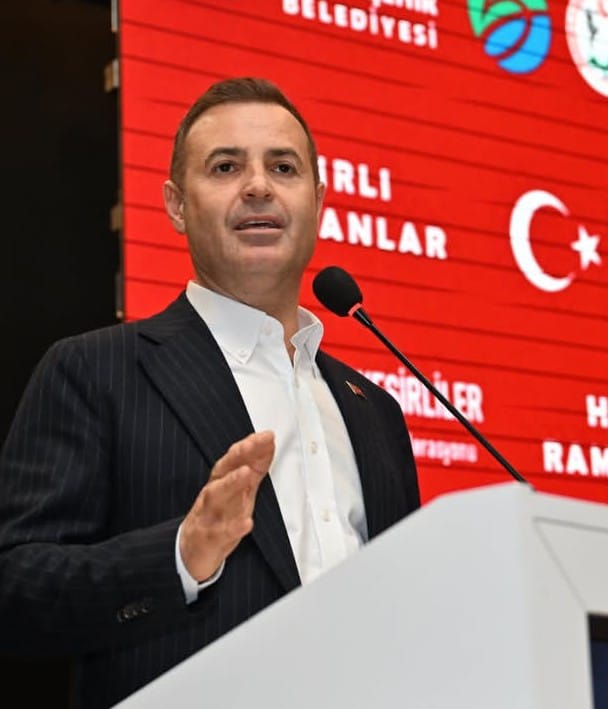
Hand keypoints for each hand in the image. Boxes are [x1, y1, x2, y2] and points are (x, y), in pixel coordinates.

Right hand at [179, 430, 274, 581]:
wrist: (191, 550)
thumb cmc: (217, 515)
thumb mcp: (239, 488)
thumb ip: (254, 465)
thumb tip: (268, 442)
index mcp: (221, 480)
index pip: (235, 458)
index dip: (250, 445)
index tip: (266, 435)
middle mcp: (214, 493)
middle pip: (223, 470)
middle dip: (239, 455)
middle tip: (255, 443)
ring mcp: (210, 514)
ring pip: (217, 495)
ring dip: (232, 482)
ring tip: (246, 472)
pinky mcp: (209, 538)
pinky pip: (221, 532)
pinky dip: (234, 527)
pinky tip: (247, 523)